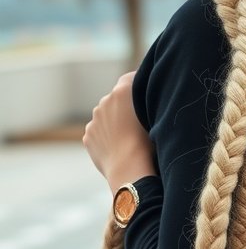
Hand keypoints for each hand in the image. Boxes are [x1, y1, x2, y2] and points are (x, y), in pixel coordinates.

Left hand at [83, 72, 156, 192]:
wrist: (129, 169)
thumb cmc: (149, 143)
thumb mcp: (155, 116)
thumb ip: (147, 101)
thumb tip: (147, 98)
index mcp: (122, 92)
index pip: (129, 78)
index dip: (138, 83)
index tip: (145, 93)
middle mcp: (104, 101)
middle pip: (115, 99)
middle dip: (123, 107)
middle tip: (138, 122)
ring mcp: (94, 120)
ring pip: (105, 116)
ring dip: (113, 122)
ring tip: (127, 138)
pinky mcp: (88, 136)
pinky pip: (98, 132)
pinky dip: (105, 137)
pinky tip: (118, 148)